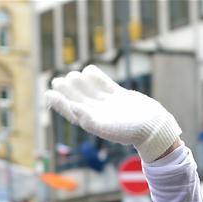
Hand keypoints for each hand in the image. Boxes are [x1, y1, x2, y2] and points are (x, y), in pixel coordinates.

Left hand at [45, 65, 181, 162]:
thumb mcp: (106, 126)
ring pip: (91, 91)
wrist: (153, 125)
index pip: (71, 111)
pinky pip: (105, 85)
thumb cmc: (129, 130)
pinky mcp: (119, 96)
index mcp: (91, 122)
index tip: (48, 93)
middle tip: (56, 80)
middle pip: (79, 99)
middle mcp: (98, 113)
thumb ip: (88, 118)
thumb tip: (72, 107)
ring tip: (71, 75)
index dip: (59, 102)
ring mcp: (109, 104)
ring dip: (80, 83)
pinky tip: (89, 70)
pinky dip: (97, 78)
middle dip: (67, 90)